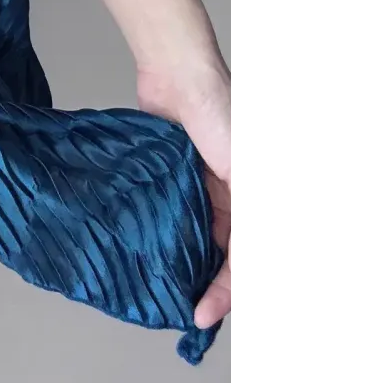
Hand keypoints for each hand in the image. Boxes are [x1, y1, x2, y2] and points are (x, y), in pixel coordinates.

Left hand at [136, 57, 233, 328]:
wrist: (180, 71)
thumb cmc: (223, 115)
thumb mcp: (240, 170)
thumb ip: (236, 216)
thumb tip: (230, 259)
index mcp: (245, 198)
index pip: (237, 258)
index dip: (224, 291)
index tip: (200, 314)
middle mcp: (225, 196)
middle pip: (214, 251)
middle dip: (200, 282)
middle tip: (177, 308)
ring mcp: (194, 184)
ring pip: (187, 234)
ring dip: (176, 259)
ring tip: (156, 286)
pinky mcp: (166, 170)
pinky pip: (163, 207)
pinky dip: (156, 229)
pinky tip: (140, 247)